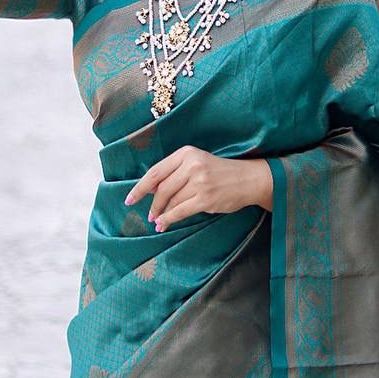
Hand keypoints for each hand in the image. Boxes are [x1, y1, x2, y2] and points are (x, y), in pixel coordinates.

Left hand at [124, 145, 272, 230]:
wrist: (248, 179)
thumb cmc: (220, 172)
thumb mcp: (197, 163)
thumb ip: (175, 173)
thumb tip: (148, 190)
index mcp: (187, 153)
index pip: (156, 171)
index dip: (140, 187)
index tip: (130, 199)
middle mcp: (192, 165)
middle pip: (161, 188)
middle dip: (152, 204)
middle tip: (148, 215)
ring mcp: (199, 181)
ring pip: (171, 201)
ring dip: (161, 214)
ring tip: (157, 221)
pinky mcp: (206, 198)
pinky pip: (180, 211)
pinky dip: (169, 219)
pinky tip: (164, 224)